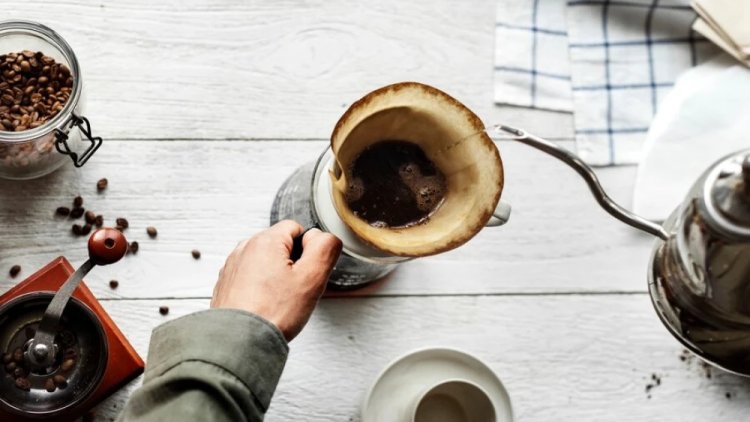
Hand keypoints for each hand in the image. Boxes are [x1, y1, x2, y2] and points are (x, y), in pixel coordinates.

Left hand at [210, 220, 341, 340]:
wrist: (238, 342)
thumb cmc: (272, 314)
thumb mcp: (312, 278)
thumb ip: (325, 248)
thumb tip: (323, 237)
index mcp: (265, 241)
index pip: (297, 228)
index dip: (309, 250)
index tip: (306, 273)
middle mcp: (244, 248)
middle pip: (280, 246)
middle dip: (292, 264)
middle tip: (295, 290)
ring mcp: (232, 267)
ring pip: (265, 263)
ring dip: (275, 277)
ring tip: (278, 302)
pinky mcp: (226, 285)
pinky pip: (250, 278)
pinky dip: (259, 289)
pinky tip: (264, 307)